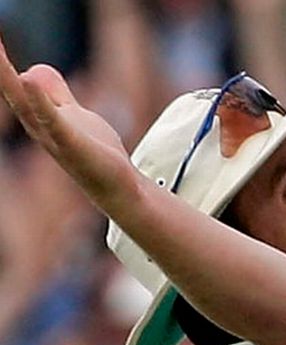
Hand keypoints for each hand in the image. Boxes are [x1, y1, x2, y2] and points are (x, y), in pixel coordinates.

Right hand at [0, 38, 135, 208]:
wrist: (118, 187)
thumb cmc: (94, 152)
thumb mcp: (72, 114)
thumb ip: (54, 94)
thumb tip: (31, 71)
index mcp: (38, 116)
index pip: (13, 85)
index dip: (1, 62)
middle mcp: (38, 126)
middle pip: (11, 92)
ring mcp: (52, 137)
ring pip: (24, 105)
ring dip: (7, 78)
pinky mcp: (71, 145)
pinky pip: (51, 121)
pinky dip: (39, 101)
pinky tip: (26, 79)